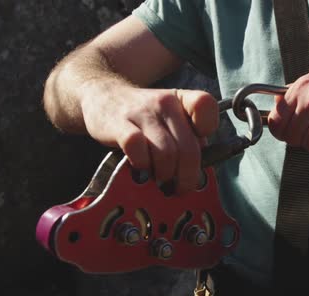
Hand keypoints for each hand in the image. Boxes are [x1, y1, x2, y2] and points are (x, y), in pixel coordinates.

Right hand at [81, 79, 218, 193]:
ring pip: (166, 154)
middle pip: (189, 148)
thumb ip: (188, 138)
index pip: (206, 106)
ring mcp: (142, 113)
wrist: (101, 95)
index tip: (198, 148)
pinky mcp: (119, 124)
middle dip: (187, 176)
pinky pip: (137, 149)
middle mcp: (165, 102)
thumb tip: (198, 170)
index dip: (207, 131)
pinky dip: (142, 165)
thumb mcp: (170, 118)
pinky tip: (140, 167)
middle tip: (179, 187)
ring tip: (159, 179)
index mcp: (182, 99)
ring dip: (165, 174)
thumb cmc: (143, 116)